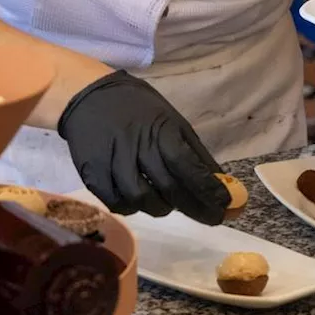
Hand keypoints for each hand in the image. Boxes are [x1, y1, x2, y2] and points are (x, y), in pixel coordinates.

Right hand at [58, 71, 230, 224]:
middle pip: (169, 188)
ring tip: (170, 205)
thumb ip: (193, 151)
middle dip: (195, 208)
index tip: (226, 204)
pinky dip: (132, 208)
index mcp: (160, 130)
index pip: (188, 166)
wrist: (88, 96)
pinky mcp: (92, 174)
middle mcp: (137, 147)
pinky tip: (140, 202)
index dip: (208, 188)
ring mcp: (112, 162)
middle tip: (212, 218)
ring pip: (141, 200)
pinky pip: (116, 203)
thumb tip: (218, 180)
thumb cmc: (137, 108)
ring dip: (162, 209)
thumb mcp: (171, 119)